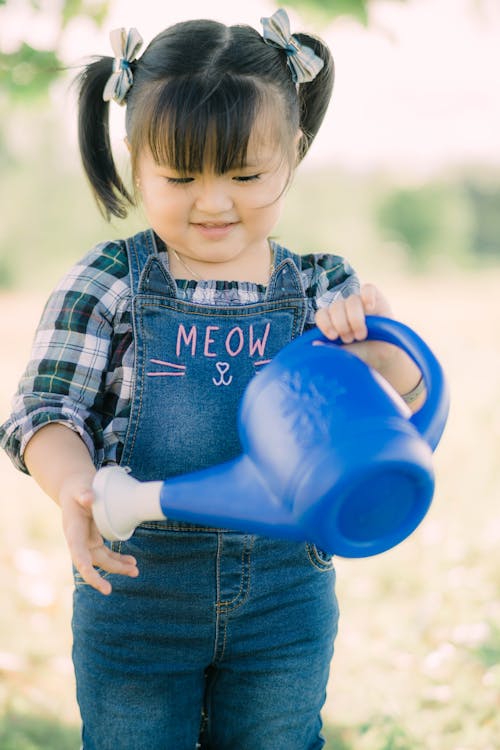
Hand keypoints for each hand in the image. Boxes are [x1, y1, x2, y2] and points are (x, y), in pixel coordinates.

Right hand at [59, 472, 138, 594]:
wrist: (75, 489)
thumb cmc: (77, 489)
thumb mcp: (79, 488)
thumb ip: (83, 494)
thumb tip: (89, 499)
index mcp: (72, 531)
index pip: (77, 553)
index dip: (83, 566)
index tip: (91, 576)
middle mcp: (79, 541)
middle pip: (90, 562)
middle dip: (100, 575)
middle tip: (109, 590)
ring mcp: (88, 542)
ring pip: (103, 560)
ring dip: (118, 567)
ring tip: (135, 570)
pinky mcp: (96, 540)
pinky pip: (108, 554)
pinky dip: (119, 560)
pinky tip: (132, 563)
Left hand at [315, 283, 398, 372]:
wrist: (385, 355)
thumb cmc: (363, 353)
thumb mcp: (347, 354)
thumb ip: (333, 350)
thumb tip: (315, 344)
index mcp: (333, 320)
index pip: (322, 314)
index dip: (325, 323)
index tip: (333, 336)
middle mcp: (344, 309)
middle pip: (336, 306)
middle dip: (341, 324)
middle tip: (349, 338)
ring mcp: (360, 302)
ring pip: (351, 300)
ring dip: (355, 319)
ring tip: (361, 335)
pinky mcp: (376, 298)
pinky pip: (368, 289)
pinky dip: (368, 297)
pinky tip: (370, 308)